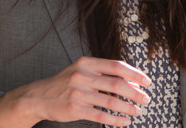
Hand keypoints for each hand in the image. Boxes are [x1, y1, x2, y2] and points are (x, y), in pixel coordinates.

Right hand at [0, 56, 150, 127]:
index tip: (147, 82)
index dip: (135, 74)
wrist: (38, 97)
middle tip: (146, 99)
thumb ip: (104, 74)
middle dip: (135, 93)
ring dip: (128, 108)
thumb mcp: (82, 71)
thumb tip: (132, 82)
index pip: (117, 66)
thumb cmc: (65, 83)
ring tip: (137, 112)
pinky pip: (101, 116)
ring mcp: (78, 93)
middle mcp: (83, 76)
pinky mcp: (75, 109)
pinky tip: (124, 121)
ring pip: (111, 102)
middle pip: (117, 84)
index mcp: (87, 63)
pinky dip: (115, 120)